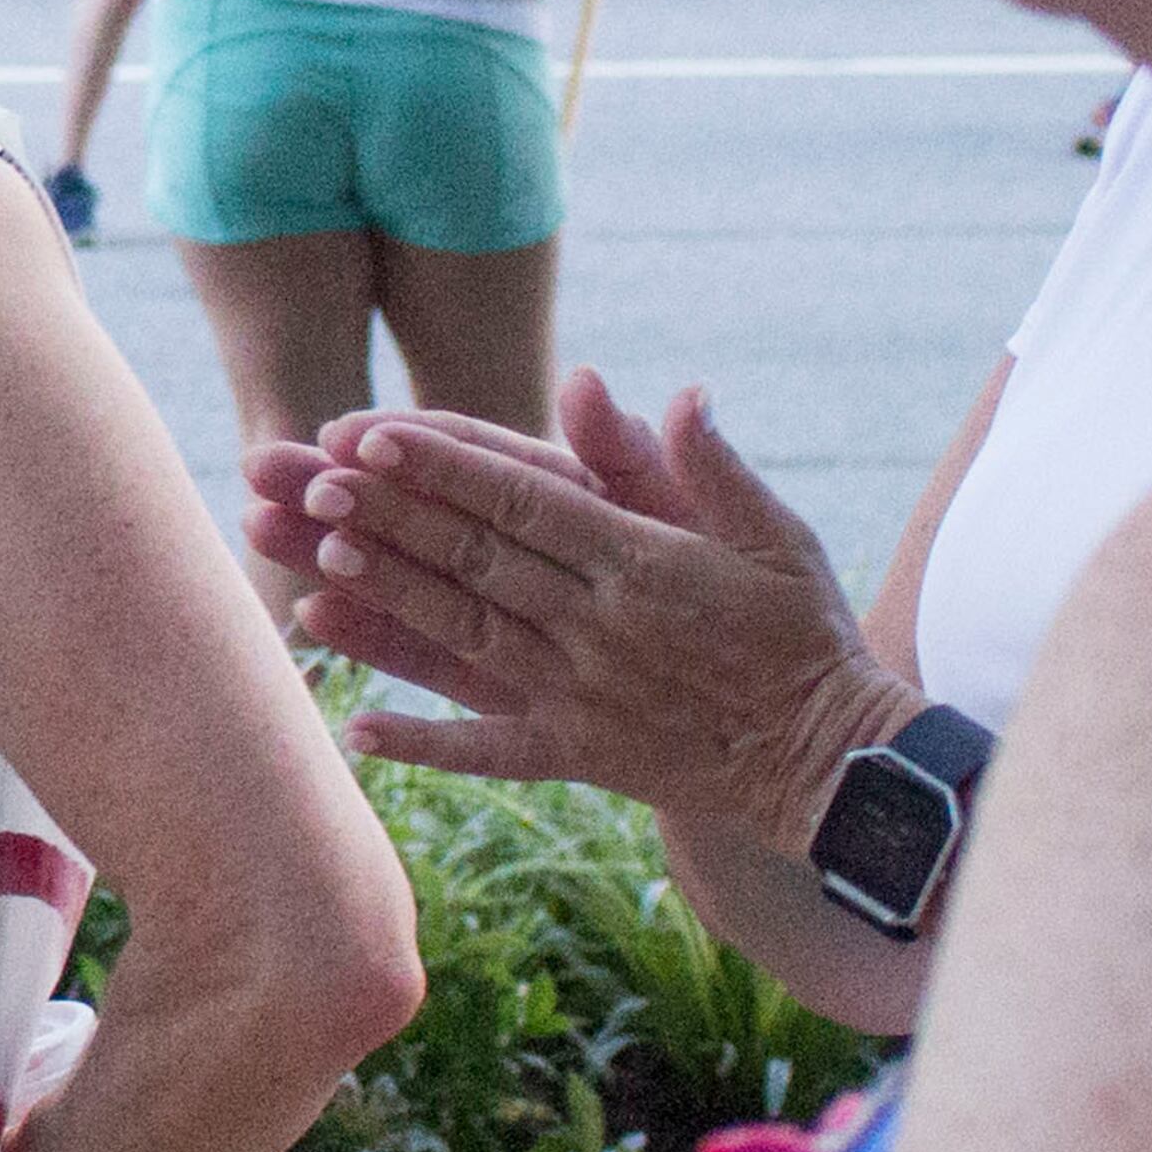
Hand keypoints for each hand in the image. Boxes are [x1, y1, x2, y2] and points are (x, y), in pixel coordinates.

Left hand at [242, 369, 916, 846]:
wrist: (837, 762)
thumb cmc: (807, 634)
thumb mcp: (778, 536)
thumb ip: (713, 466)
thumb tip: (676, 390)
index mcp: (644, 564)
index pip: (523, 504)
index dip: (444, 470)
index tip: (375, 435)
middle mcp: (600, 627)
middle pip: (475, 561)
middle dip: (391, 517)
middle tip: (313, 479)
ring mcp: (582, 696)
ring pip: (466, 637)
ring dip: (389, 601)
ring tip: (318, 559)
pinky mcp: (580, 757)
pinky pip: (491, 750)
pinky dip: (425, 743)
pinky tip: (357, 730)